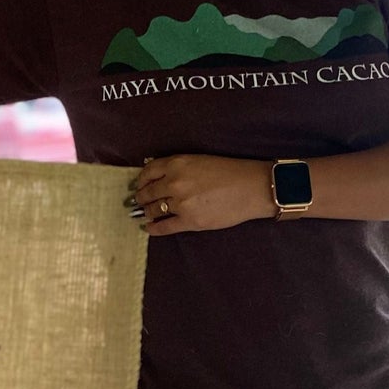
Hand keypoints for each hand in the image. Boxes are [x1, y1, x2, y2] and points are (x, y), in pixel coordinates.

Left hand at [129, 155, 276, 235]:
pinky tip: (147, 228)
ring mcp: (181, 203)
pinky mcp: (190, 221)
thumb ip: (178, 167)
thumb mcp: (199, 160)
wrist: (250, 188)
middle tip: (138, 200)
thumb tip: (159, 176)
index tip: (139, 184)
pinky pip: (164, 227)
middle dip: (141, 197)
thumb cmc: (230, 171)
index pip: (148, 171)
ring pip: (154, 209)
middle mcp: (174, 183)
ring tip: (144, 212)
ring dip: (146, 211)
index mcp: (177, 164)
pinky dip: (153, 228)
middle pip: (148, 192)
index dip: (141, 179)